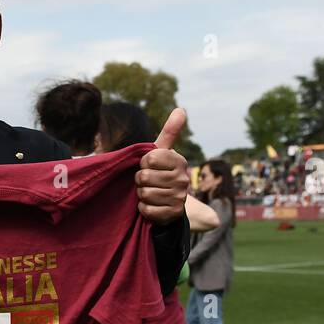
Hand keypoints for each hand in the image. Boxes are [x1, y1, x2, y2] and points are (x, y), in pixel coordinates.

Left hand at [135, 108, 189, 223]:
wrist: (169, 203)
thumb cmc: (160, 173)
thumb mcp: (162, 153)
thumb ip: (170, 132)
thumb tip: (180, 109)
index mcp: (179, 161)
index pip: (149, 158)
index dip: (143, 163)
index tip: (148, 166)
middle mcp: (183, 178)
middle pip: (144, 177)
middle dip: (140, 180)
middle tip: (147, 182)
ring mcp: (180, 197)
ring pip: (144, 194)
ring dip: (141, 195)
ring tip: (149, 192)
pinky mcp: (173, 214)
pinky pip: (147, 210)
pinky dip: (144, 209)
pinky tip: (151, 205)